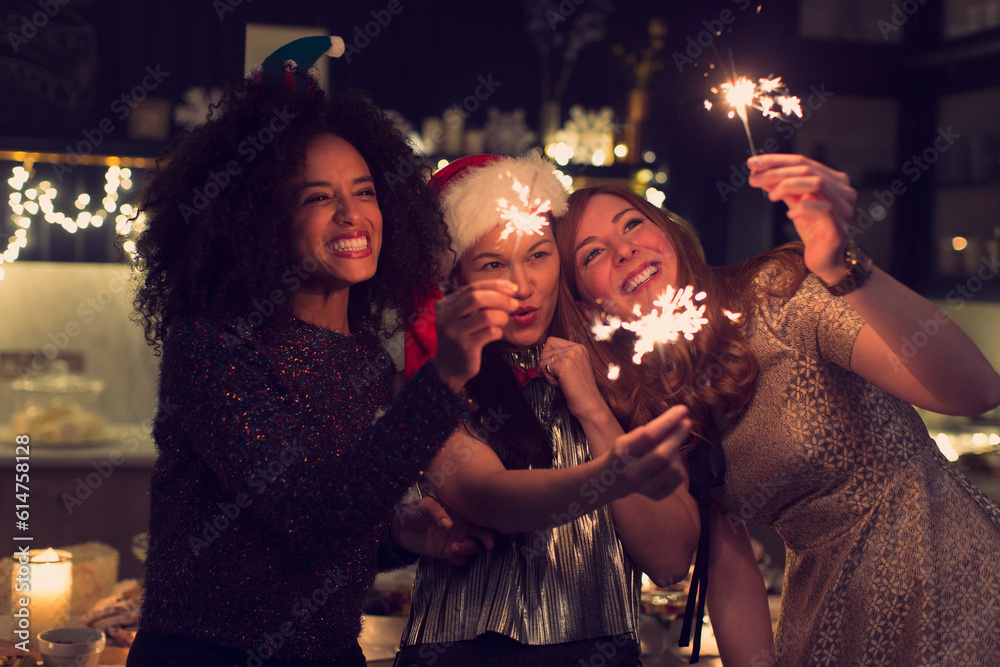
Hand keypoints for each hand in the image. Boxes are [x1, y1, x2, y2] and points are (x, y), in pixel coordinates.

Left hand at [390, 497, 494, 564]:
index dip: (487, 522)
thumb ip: (437, 512)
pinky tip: (449, 554)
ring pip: (471, 548)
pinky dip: (458, 559)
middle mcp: (461, 526)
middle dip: (487, 540)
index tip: (489, 529)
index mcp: (459, 512)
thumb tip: (449, 525)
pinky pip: (460, 559)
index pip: (478, 517)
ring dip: (466, 549)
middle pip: (481, 534)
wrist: (400, 528)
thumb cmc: (414, 511)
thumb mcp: (424, 506)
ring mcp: (455, 540)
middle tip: (488, 546)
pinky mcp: (447, 553)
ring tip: (453, 548)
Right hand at [432, 280, 517, 391]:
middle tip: (514, 304)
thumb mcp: (464, 316)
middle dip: (500, 298)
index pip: (472, 287)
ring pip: (485, 316)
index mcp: (446, 305)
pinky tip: (496, 335)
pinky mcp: (465, 347)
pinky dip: (498, 331)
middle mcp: (447, 317)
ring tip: (504, 320)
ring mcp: (455, 332)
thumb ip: (479, 302)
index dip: (495, 285)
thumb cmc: (463, 337)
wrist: (449, 367)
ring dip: (502, 316)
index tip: (512, 288)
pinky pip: (490, 333)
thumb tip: (510, 288)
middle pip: (476, 298)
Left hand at [540, 337, 604, 417]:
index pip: (552, 341)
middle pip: (545, 350)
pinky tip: (561, 384)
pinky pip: (544, 368)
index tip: (552, 368)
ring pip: (543, 359)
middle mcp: (576, 348)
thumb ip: (560, 358)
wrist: (589, 403)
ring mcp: (570, 355)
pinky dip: (549, 379)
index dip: (548, 355)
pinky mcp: (564, 364)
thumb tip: (540, 359)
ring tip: (562, 381)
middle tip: (559, 378)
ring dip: (548, 374)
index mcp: (579, 347)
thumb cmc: (580, 389)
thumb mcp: (573, 367)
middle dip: (547, 366)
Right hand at [609, 405, 690, 500]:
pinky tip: (669, 463)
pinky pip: (679, 477)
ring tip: (668, 448)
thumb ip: (651, 431)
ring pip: (674, 467)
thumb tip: (678, 420)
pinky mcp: (656, 495)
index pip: (648, 435)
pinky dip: (679, 466)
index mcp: (622, 454)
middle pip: (663, 454)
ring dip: (676, 453)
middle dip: (678, 436)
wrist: (613, 480)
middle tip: (687, 423)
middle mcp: (632, 474)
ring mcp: (644, 487)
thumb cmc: (625, 453)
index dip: (667, 421)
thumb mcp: (630, 438)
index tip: (682, 410)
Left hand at [747, 153, 857, 284]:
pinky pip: (823, 208)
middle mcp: (842, 190)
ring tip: (771, 196)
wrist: (825, 258)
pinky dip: (803, 208)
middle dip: (776, 172)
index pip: (803, 161)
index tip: (753, 162)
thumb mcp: (794, 203)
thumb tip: (760, 173)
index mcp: (833, 180)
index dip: (777, 160)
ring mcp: (843, 207)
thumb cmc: (813, 229)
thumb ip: (782, 188)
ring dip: (787, 185)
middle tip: (754, 177)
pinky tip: (790, 214)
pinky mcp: (839, 226)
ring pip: (816, 183)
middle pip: (807, 170)